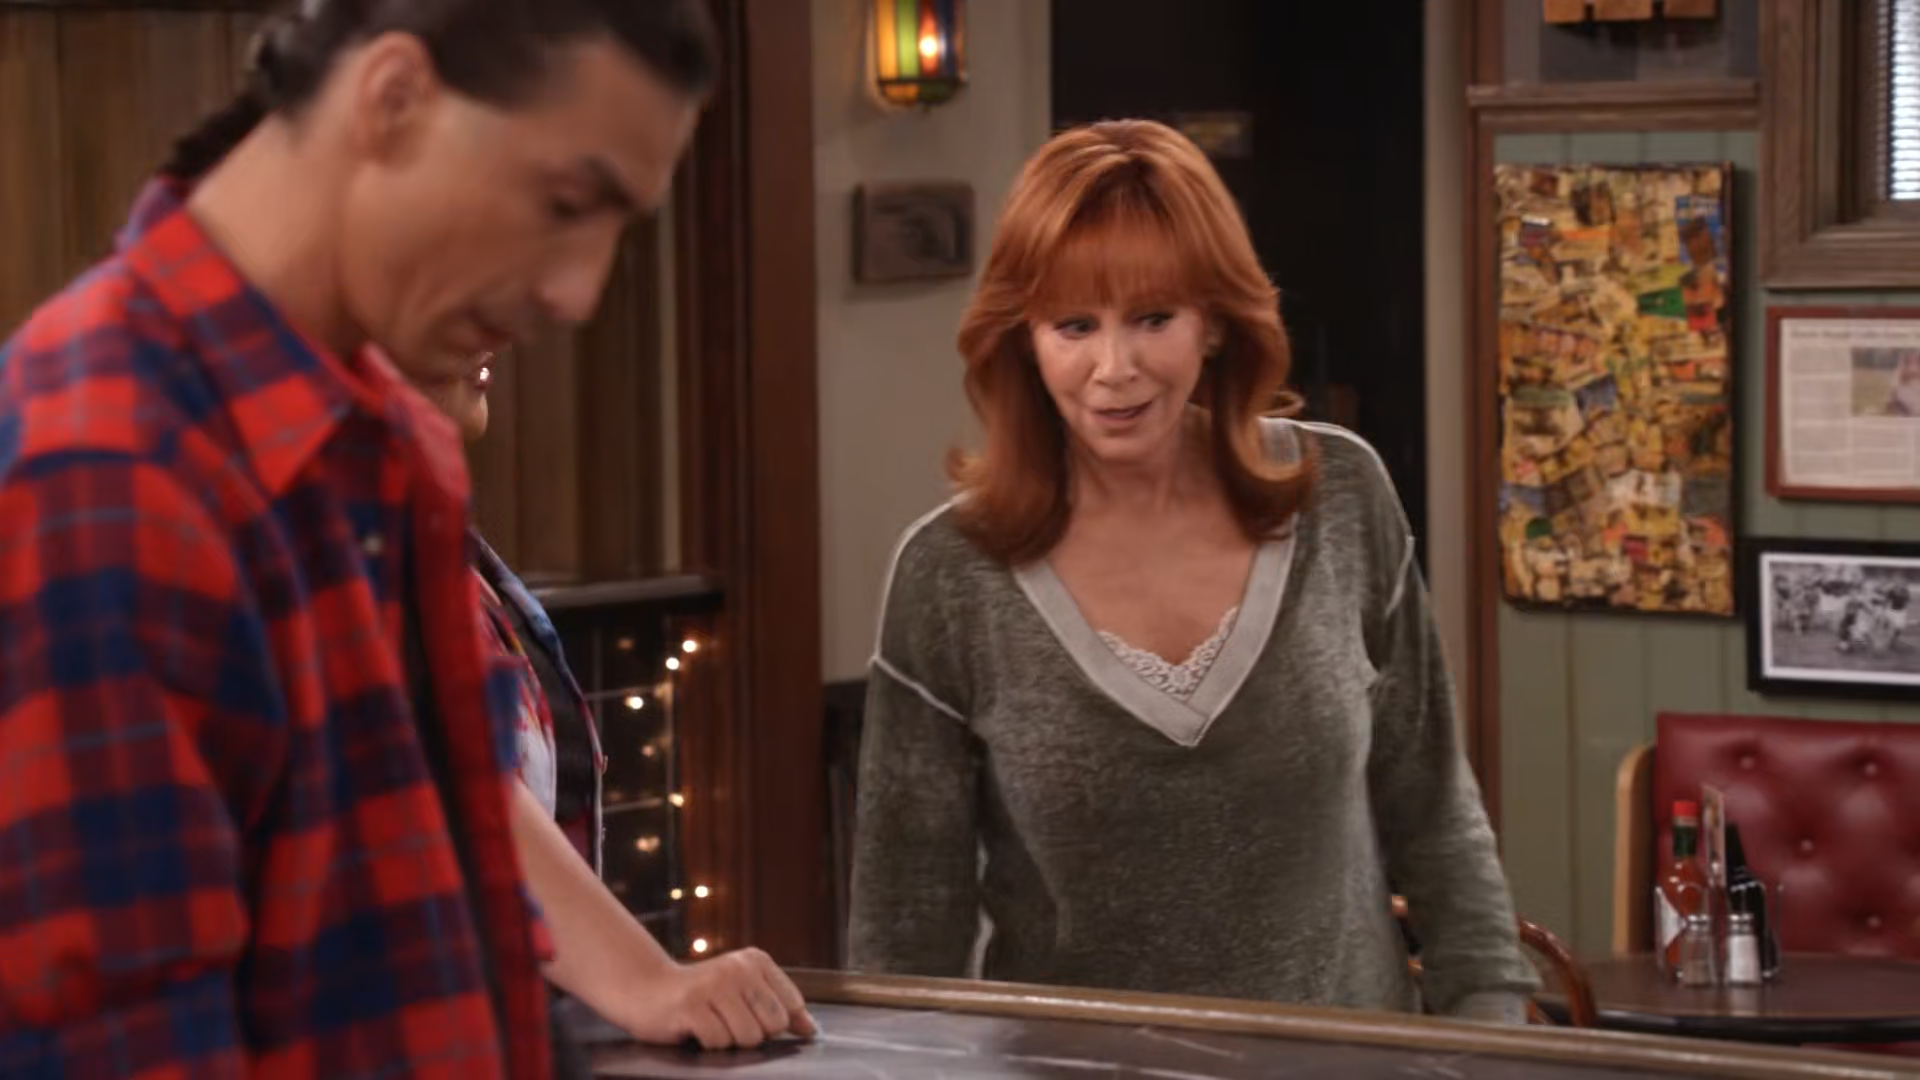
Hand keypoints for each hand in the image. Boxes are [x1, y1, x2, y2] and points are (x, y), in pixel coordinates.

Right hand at [612, 947, 818, 1049]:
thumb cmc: (701, 996)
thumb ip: (780, 1008)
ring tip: (711, 1023)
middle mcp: (738, 968)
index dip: (775, 1023)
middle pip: (774, 1024)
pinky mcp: (691, 1005)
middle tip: (727, 1021)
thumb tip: (811, 1030)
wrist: (646, 989)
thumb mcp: (744, 992)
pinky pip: (719, 1041)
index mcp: (756, 961)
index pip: (792, 1006)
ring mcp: (714, 985)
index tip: (752, 1017)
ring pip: (748, 1037)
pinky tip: (695, 1027)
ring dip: (729, 1040)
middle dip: (754, 1034)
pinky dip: (708, 1043)